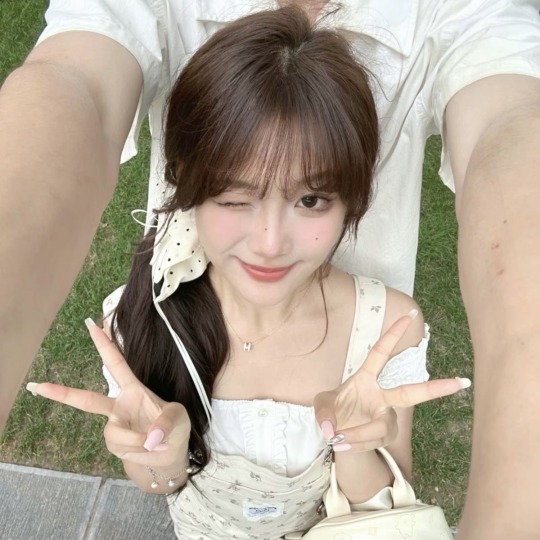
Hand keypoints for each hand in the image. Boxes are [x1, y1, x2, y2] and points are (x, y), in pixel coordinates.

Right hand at [26, 319, 190, 467]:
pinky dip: (137, 450)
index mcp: (134, 389)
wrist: (169, 456)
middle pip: (87, 400)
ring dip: (137, 440)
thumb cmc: (174, 429)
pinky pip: (119, 447)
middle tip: (38, 386)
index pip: (117, 363)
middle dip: (62, 393)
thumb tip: (149, 438)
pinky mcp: (114, 443)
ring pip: (114, 433)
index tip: (90, 324)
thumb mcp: (179, 419)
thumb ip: (165, 424)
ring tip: (155, 442)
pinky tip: (148, 449)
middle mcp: (119, 405)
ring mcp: (114, 425)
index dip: (105, 344)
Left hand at [314, 313, 469, 451]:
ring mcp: (386, 417)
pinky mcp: (386, 435)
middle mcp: (381, 397)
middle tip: (461, 382)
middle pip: (410, 393)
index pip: (380, 353)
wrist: (337, 435)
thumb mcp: (321, 405)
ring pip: (381, 426)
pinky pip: (373, 442)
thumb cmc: (333, 411)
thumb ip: (322, 412)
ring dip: (359, 434)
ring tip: (338, 438)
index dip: (392, 335)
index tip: (408, 315)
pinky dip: (355, 444)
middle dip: (435, 388)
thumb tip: (331, 428)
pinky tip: (342, 443)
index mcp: (365, 378)